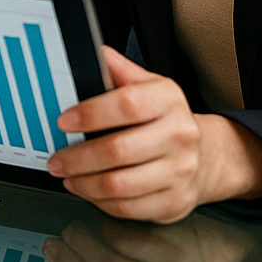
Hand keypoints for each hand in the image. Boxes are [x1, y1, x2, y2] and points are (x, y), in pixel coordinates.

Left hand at [48, 48, 261, 222]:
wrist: (205, 156)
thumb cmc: (163, 119)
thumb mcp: (147, 86)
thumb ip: (118, 71)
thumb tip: (94, 53)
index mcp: (169, 100)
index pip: (128, 105)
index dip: (90, 114)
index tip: (63, 121)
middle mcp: (180, 135)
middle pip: (118, 150)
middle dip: (77, 157)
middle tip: (56, 159)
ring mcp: (181, 172)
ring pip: (120, 185)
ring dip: (84, 183)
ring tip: (67, 175)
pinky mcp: (175, 202)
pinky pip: (129, 208)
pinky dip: (100, 202)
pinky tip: (88, 191)